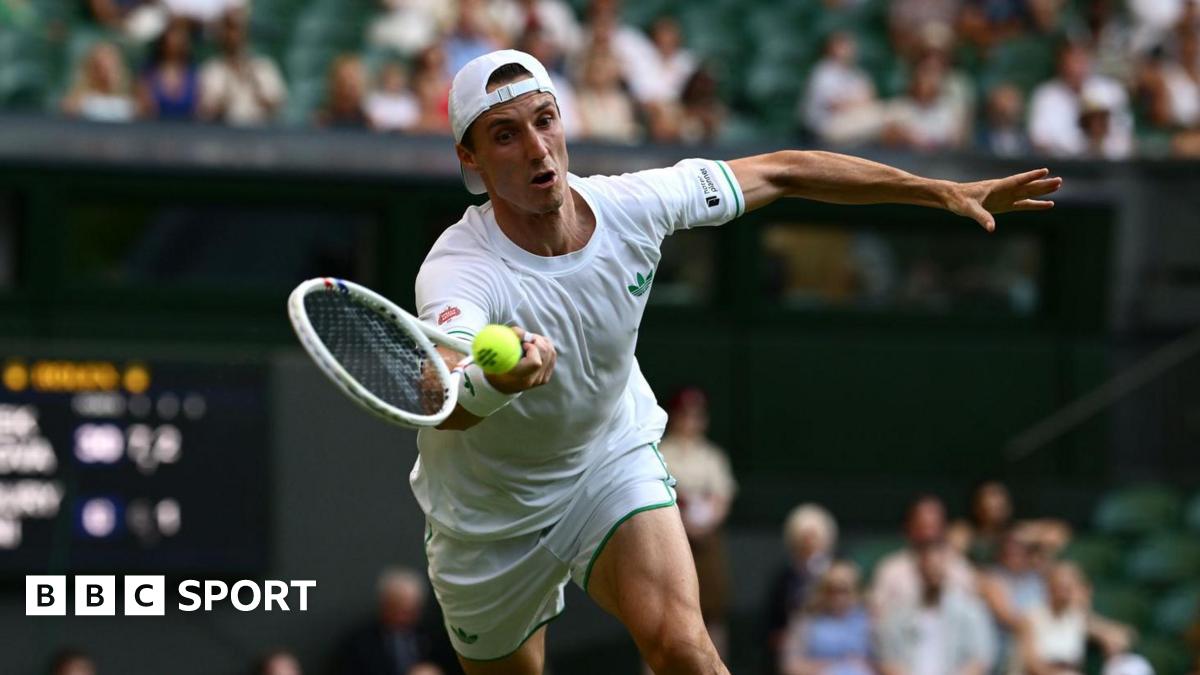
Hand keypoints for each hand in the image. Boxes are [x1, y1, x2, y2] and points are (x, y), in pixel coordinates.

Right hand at [484, 326, 555, 393]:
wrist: (501, 385)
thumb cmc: (496, 366)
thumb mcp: (495, 355)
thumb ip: (507, 342)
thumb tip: (522, 333)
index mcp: (520, 377)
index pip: (535, 362)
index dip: (532, 349)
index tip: (523, 344)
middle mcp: (533, 380)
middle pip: (546, 353)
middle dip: (537, 340)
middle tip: (527, 339)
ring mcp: (541, 379)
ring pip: (551, 353)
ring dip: (542, 342)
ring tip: (530, 342)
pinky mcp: (545, 376)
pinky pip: (552, 356)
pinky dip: (545, 347)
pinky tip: (535, 347)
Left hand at [945, 168, 1061, 231]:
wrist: (953, 197)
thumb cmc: (959, 200)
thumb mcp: (969, 209)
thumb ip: (981, 217)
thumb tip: (992, 228)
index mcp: (996, 187)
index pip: (1016, 181)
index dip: (1030, 177)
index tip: (1044, 171)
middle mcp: (1004, 190)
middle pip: (1027, 186)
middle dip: (1042, 184)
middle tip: (1059, 181)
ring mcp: (1006, 197)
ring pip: (1028, 193)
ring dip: (1042, 191)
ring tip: (1058, 186)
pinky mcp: (1004, 205)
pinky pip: (1023, 205)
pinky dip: (1035, 205)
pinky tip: (1048, 204)